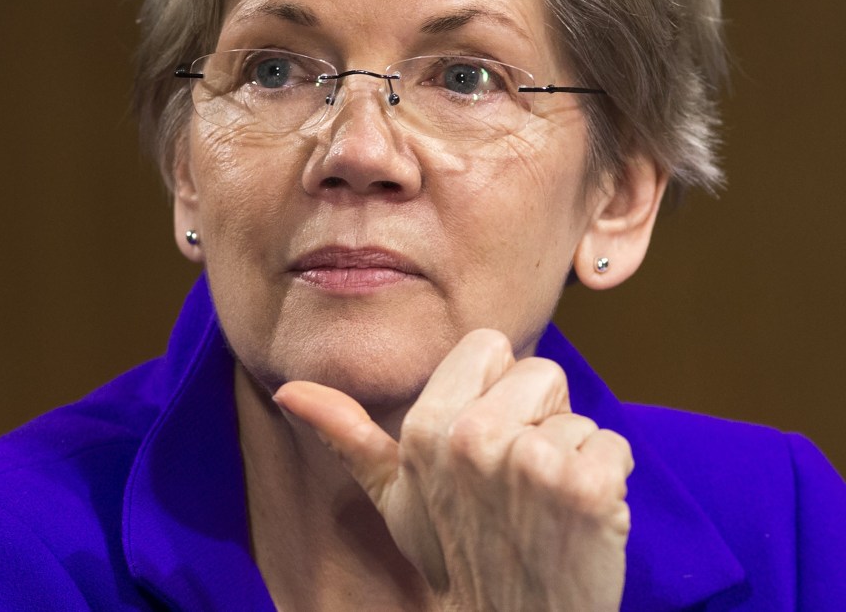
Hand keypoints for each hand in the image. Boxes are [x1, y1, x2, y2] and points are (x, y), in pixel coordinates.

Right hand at [273, 329, 632, 610]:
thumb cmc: (457, 558)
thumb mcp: (395, 498)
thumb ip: (348, 436)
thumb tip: (289, 390)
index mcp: (425, 428)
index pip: (490, 347)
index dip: (497, 392)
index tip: (489, 443)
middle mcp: (472, 437)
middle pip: (543, 373)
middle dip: (542, 421)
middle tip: (519, 483)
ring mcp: (530, 463)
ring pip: (580, 419)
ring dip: (574, 461)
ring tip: (545, 509)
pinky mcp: (586, 488)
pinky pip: (615, 449)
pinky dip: (609, 484)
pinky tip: (579, 521)